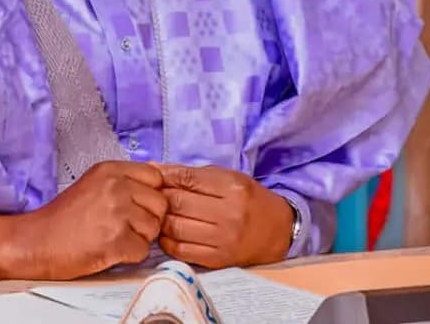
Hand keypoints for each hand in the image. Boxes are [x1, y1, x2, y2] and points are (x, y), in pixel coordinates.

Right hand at [18, 161, 167, 279]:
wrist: (35, 242)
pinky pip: (143, 251)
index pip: (156, 177)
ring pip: (154, 228)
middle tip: (123, 227)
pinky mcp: (116, 240)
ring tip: (113, 238)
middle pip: (160, 204)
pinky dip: (130, 256)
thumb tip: (157, 187)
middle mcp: (116, 186)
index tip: (137, 206)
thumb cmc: (63, 218)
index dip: (151, 195)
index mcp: (111, 170)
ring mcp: (117, 212)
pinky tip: (110, 250)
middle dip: (148, 219)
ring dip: (139, 239)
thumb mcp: (93, 184)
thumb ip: (123, 182)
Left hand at [155, 164, 293, 268]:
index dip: (164, 176)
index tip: (153, 176)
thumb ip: (193, 175)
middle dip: (159, 197)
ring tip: (158, 215)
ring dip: (160, 220)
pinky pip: (181, 251)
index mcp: (232, 188)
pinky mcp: (218, 260)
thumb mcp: (228, 178)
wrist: (277, 232)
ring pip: (176, 227)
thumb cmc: (249, 199)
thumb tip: (155, 169)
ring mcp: (223, 239)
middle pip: (178, 203)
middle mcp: (229, 214)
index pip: (187, 179)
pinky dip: (167, 242)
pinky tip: (167, 234)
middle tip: (151, 196)